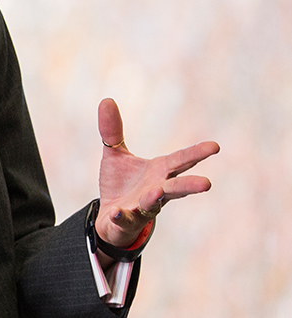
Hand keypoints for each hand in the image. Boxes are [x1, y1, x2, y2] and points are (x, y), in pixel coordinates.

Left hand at [95, 97, 218, 246]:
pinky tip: (118, 211)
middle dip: (190, 185)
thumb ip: (112, 131)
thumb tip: (106, 100)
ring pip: (153, 204)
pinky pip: (125, 219)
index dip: (197, 153)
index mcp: (159, 172)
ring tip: (157, 191)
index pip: (181, 161)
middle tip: (207, 183)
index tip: (215, 146)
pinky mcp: (126, 221)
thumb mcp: (115, 154)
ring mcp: (143, 208)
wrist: (110, 217)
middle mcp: (157, 190)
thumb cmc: (121, 184)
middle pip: (176, 187)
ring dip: (155, 198)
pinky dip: (122, 216)